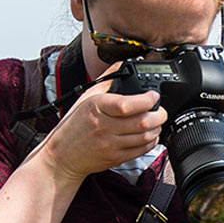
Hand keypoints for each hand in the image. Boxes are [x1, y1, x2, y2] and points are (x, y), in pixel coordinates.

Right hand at [33, 62, 167, 181]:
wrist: (62, 154)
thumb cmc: (74, 125)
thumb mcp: (86, 97)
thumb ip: (108, 79)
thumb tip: (123, 64)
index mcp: (97, 107)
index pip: (127, 105)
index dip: (147, 100)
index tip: (153, 96)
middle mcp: (104, 127)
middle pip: (142, 122)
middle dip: (159, 115)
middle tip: (160, 110)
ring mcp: (110, 144)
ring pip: (145, 137)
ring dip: (156, 128)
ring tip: (155, 122)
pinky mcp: (115, 158)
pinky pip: (140, 151)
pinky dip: (151, 142)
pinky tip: (149, 135)